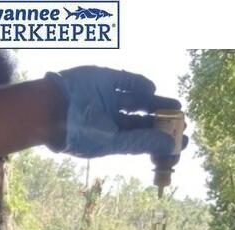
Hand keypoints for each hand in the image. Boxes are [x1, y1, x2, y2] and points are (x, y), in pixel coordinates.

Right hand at [44, 67, 185, 158]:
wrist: (51, 109)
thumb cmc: (79, 133)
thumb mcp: (113, 142)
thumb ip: (142, 141)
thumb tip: (170, 144)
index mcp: (111, 137)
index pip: (141, 139)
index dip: (161, 140)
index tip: (181, 142)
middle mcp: (111, 118)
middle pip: (143, 119)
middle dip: (162, 121)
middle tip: (183, 121)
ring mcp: (109, 98)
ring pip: (139, 100)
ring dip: (157, 102)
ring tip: (176, 105)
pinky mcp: (105, 79)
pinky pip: (127, 81)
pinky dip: (141, 84)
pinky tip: (151, 89)